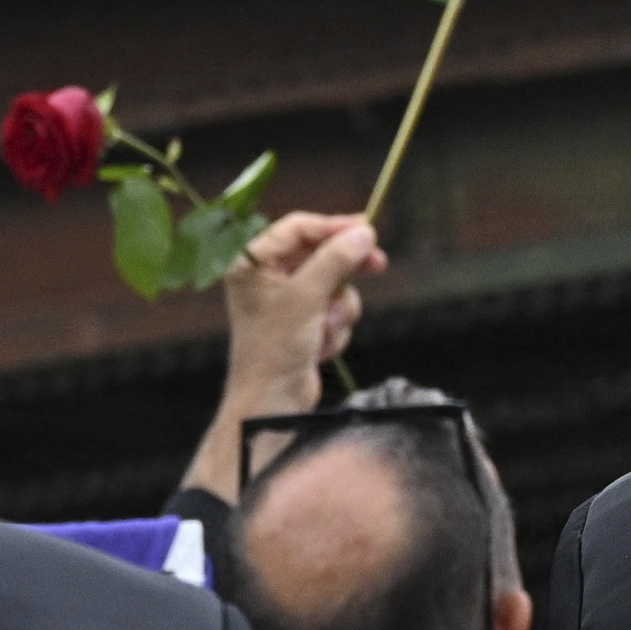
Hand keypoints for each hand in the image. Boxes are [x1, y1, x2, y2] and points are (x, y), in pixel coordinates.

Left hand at [223, 209, 381, 399]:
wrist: (271, 403)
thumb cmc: (275, 348)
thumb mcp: (306, 297)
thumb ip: (335, 261)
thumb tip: (365, 233)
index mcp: (254, 264)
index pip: (298, 228)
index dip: (333, 226)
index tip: (366, 228)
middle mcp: (267, 279)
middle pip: (319, 254)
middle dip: (345, 269)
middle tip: (377, 263)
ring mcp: (286, 302)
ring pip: (333, 284)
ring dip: (338, 308)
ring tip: (326, 329)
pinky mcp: (303, 324)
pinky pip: (334, 309)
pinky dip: (335, 327)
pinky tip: (322, 346)